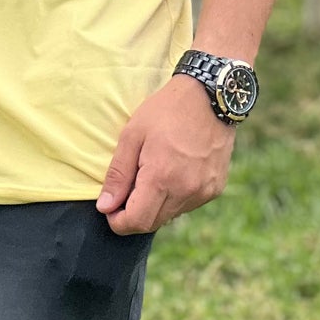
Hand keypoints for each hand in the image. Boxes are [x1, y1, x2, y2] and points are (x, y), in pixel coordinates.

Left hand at [95, 74, 236, 234]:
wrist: (210, 96)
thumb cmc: (166, 110)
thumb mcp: (132, 134)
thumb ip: (118, 174)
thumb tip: (105, 207)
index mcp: (162, 177)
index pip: (136, 222)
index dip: (118, 222)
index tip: (110, 208)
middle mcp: (186, 191)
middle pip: (153, 223)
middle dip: (135, 213)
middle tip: (128, 187)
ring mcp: (203, 191)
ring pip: (171, 215)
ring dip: (156, 204)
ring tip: (153, 171)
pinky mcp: (215, 188)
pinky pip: (188, 204)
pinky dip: (175, 196)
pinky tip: (174, 170)